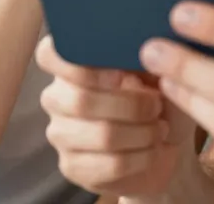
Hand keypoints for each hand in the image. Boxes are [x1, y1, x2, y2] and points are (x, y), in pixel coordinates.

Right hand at [35, 36, 197, 195]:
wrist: (165, 141)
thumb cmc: (157, 93)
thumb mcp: (154, 65)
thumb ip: (141, 52)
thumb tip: (145, 48)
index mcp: (72, 62)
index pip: (49, 54)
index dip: (82, 67)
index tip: (119, 74)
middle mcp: (58, 96)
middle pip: (81, 101)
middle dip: (131, 105)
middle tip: (156, 105)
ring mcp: (61, 133)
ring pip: (101, 135)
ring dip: (142, 133)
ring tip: (159, 128)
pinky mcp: (72, 166)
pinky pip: (109, 164)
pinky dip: (142, 157)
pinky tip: (153, 149)